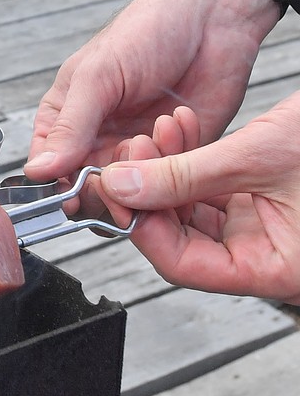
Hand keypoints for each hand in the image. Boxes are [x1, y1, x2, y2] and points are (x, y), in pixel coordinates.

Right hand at [25, 0, 273, 183]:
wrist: (212, 16)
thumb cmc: (146, 32)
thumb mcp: (97, 78)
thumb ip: (69, 128)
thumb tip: (37, 171)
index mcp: (67, 119)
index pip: (50, 170)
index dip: (60, 188)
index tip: (76, 195)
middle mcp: (99, 139)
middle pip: (91, 190)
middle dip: (110, 184)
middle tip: (128, 162)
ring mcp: (140, 148)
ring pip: (134, 191)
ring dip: (147, 167)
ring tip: (159, 129)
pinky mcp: (180, 153)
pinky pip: (174, 179)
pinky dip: (177, 156)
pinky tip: (181, 120)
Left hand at [98, 95, 299, 301]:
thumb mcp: (257, 156)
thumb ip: (184, 176)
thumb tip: (122, 187)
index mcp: (276, 268)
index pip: (182, 264)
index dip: (143, 226)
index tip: (118, 187)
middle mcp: (268, 255)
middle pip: (181, 237)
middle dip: (151, 189)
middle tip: (132, 150)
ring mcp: (264, 228)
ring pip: (191, 209)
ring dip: (168, 167)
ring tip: (161, 128)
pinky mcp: (262, 200)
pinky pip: (210, 189)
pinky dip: (190, 159)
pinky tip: (179, 127)